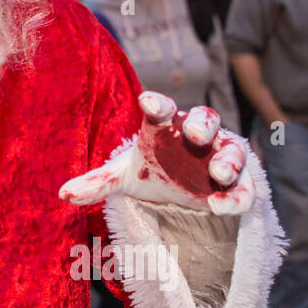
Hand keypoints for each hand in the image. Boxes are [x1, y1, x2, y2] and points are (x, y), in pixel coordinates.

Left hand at [60, 92, 254, 215]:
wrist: (182, 191)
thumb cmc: (153, 169)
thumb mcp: (124, 176)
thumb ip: (98, 183)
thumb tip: (63, 194)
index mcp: (165, 126)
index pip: (161, 109)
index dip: (156, 103)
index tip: (145, 100)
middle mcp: (197, 134)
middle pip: (206, 118)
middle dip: (202, 124)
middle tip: (194, 133)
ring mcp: (220, 155)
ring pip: (232, 150)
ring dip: (228, 160)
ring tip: (219, 174)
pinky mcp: (239, 182)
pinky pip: (244, 187)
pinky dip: (237, 196)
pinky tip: (223, 206)